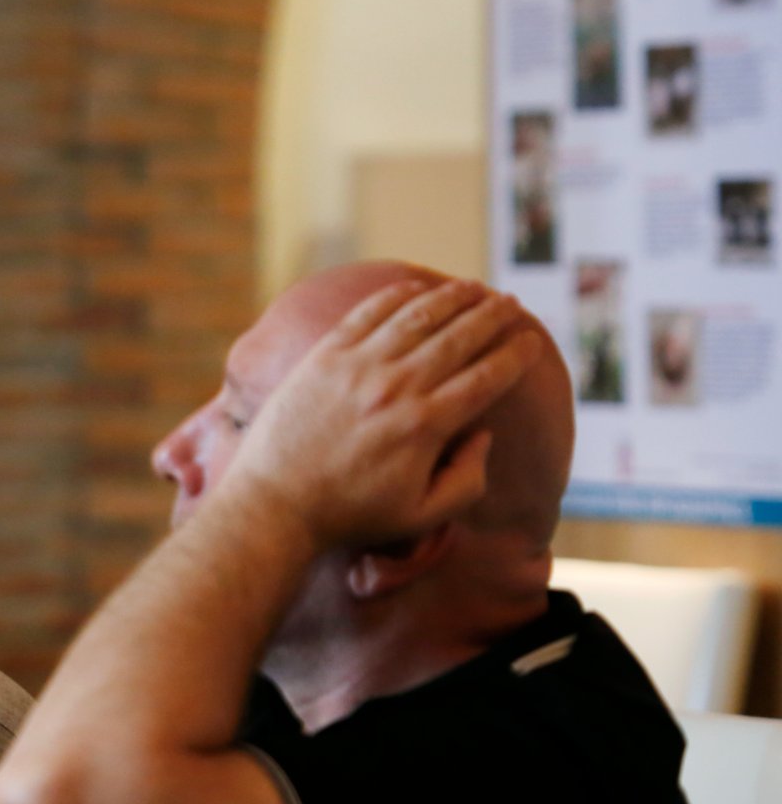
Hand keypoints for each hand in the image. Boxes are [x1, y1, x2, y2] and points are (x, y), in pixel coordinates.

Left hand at [228, 279, 539, 550]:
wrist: (274, 504)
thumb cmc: (349, 516)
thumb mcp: (421, 516)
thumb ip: (468, 479)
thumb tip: (484, 433)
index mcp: (426, 426)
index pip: (486, 376)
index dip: (515, 354)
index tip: (531, 340)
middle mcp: (396, 387)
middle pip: (459, 337)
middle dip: (493, 316)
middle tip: (510, 304)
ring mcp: (358, 366)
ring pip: (418, 316)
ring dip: (452, 297)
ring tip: (474, 289)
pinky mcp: (323, 356)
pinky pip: (368, 313)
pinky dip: (397, 295)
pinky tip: (416, 287)